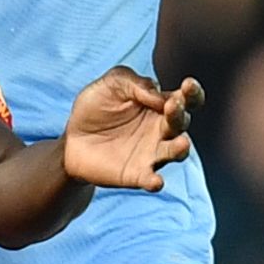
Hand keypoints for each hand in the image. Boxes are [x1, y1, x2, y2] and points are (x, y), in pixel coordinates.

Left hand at [61, 68, 202, 190]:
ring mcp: (152, 154)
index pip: (185, 99)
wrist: (72, 138)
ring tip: (182, 143)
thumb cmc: (96, 107)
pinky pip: (151, 179)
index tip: (188, 84)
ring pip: (175, 152)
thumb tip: (159, 98)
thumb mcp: (113, 83)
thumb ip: (136, 83)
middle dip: (180, 114)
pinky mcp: (136, 174)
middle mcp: (162, 131)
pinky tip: (156, 181)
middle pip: (181, 123)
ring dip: (180, 148)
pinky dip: (155, 181)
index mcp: (161, 106)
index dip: (191, 92)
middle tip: (172, 106)